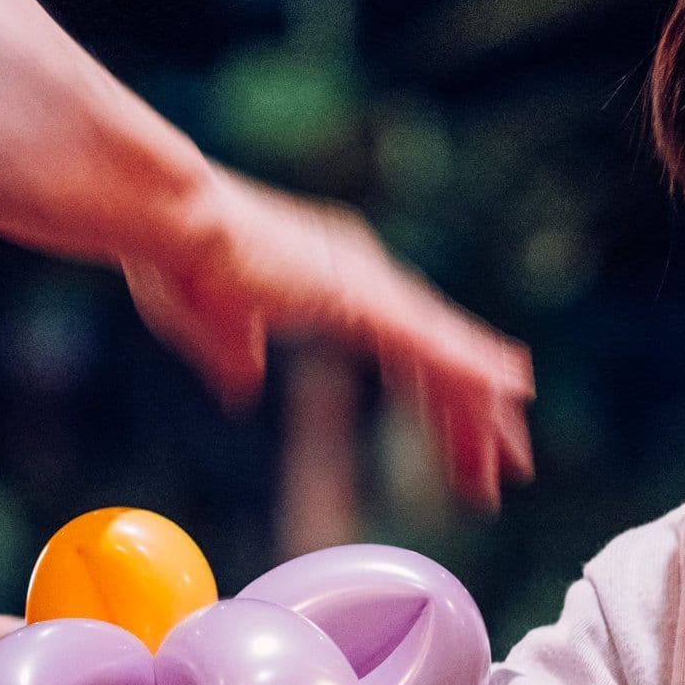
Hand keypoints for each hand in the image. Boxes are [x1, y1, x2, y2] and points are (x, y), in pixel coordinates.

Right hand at [123, 168, 533, 506]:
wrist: (166, 217)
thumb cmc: (176, 259)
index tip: (463, 447)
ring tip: (518, 458)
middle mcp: (362, 276)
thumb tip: (243, 388)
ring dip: (481, 411)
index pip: (406, 353)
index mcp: (333, 282)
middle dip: (474, 418)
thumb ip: (233, 356)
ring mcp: (364, 283)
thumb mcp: (208, 325)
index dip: (439, 402)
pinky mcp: (356, 295)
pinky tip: (503, 393)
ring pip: (442, 355)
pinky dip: (468, 367)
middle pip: (437, 357)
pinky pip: (425, 341)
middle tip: (511, 466)